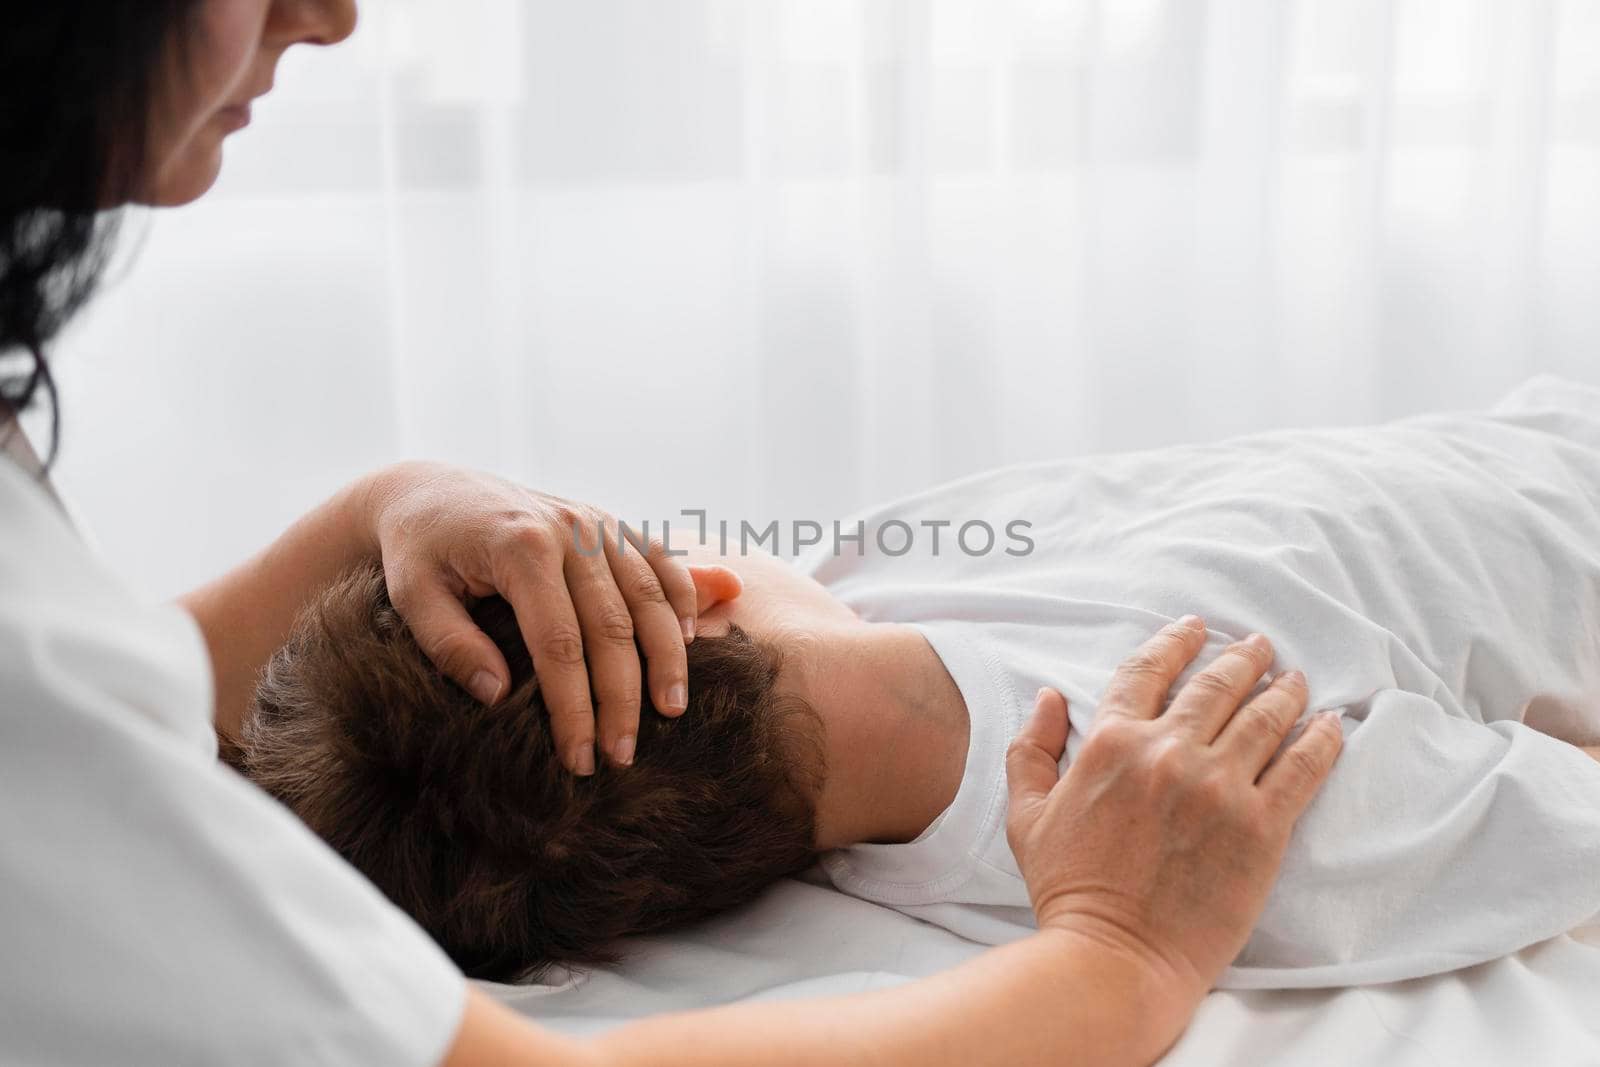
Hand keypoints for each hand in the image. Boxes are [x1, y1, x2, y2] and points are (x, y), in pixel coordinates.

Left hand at [359, 461, 696, 773]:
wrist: (428, 490)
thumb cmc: (417, 551)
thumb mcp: (415, 596)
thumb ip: (451, 645)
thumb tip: (498, 695)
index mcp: (521, 547)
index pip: (559, 644)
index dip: (574, 707)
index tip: (580, 757)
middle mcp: (569, 529)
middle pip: (613, 627)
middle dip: (622, 698)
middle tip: (623, 754)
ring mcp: (595, 521)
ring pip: (649, 595)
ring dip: (667, 656)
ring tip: (671, 710)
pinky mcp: (608, 521)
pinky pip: (660, 560)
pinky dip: (681, 599)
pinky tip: (690, 640)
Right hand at [1004, 617, 1342, 1001]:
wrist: (1115, 956)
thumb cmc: (1068, 889)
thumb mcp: (1028, 814)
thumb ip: (1031, 749)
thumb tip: (1048, 698)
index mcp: (1111, 743)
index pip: (1148, 671)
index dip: (1175, 643)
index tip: (1195, 629)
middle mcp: (1168, 752)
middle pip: (1216, 685)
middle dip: (1242, 657)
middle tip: (1260, 646)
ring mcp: (1219, 787)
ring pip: (1264, 717)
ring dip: (1284, 689)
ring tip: (1295, 678)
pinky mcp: (1262, 827)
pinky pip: (1302, 768)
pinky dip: (1319, 740)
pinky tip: (1329, 725)